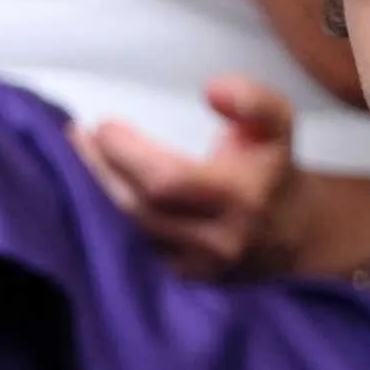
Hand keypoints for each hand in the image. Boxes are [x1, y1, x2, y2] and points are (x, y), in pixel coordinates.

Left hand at [71, 75, 304, 280]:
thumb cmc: (272, 170)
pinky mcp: (180, 279)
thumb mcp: (278, 123)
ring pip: (129, 233)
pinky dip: (105, 218)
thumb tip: (213, 90)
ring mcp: (195, 266)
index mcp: (240, 198)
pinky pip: (131, 250)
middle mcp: (215, 239)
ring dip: (95, 192)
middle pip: (137, 209)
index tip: (104, 125)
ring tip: (77, 156)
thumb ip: (253, 100)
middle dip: (100, 169)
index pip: (167, 180)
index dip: (127, 153)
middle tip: (76, 136)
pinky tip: (90, 189)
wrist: (293, 234)